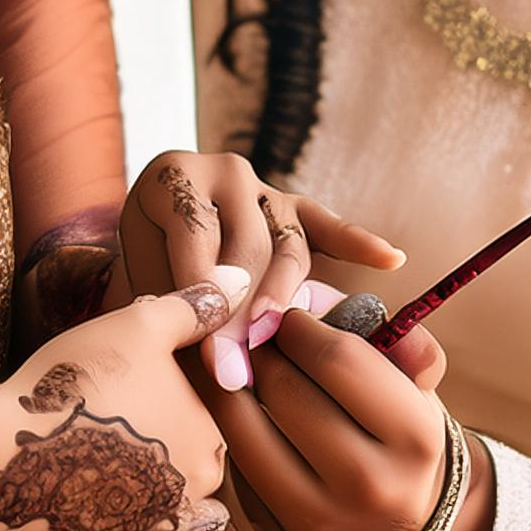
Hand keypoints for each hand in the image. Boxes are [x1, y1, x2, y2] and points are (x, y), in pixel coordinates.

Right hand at [0, 272, 246, 530]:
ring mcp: (162, 529)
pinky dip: (123, 513)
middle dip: (156, 433)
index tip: (125, 379)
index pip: (203, 406)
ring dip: (139, 474)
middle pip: (185, 451)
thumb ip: (194, 306)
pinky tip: (91, 487)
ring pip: (161, 491)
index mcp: (212, 432)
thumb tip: (241, 278)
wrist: (8, 456)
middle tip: (106, 409)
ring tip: (89, 444)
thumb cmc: (77, 383)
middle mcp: (200, 489)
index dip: (164, 386)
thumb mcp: (139, 327)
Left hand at [120, 150, 405, 391]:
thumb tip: (213, 354)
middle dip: (245, 307)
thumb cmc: (144, 268)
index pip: (195, 237)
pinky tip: (390, 259)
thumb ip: (173, 304)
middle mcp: (223, 170)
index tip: (211, 354)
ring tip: (283, 335)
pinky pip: (326, 226)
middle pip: (246, 241)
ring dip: (287, 293)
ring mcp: (264, 188)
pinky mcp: (293, 208)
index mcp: (172, 177)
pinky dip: (358, 242)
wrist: (152, 243)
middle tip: (245, 359)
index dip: (203, 297)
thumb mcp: (140, 276)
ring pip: (288, 242)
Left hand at [207, 304, 488, 530]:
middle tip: (254, 335)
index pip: (338, 359)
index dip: (299, 326)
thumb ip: (407, 341)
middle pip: (285, 391)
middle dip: (261, 350)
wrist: (401, 515)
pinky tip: (244, 414)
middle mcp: (372, 487)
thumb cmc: (398, 428)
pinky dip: (233, 433)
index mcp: (415, 437)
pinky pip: (236, 467)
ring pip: (245, 431)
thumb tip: (367, 312)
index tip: (286, 317)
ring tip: (236, 364)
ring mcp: (323, 521)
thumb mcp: (416, 384)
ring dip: (231, 386)